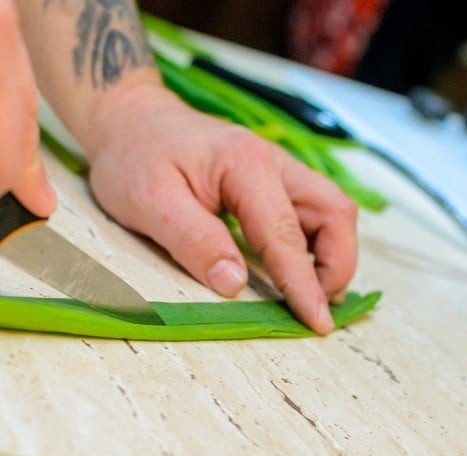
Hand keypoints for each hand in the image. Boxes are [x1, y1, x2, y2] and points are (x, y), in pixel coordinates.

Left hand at [84, 84, 357, 333]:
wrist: (128, 121)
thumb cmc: (134, 158)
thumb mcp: (150, 202)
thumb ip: (194, 241)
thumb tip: (234, 284)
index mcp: (246, 164)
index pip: (286, 234)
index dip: (304, 283)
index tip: (316, 323)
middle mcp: (273, 162)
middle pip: (335, 212)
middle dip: (337, 265)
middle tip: (317, 308)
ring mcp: (276, 169)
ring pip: (329, 211)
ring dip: (330, 255)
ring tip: (310, 294)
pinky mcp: (270, 181)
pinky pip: (308, 213)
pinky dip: (312, 245)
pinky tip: (293, 271)